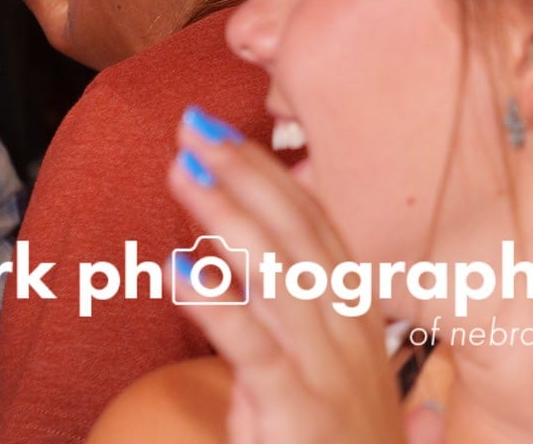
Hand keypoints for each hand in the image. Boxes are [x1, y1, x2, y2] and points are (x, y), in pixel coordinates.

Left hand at [169, 114, 428, 443]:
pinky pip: (252, 346)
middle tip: (196, 127)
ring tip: (183, 172)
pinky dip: (216, 302)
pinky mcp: (297, 405)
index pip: (316, 225)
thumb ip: (289, 329)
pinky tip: (176, 270)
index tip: (227, 134)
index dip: (273, 174)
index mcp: (356, 314)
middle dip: (246, 173)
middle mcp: (347, 326)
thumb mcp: (328, 377)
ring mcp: (326, 363)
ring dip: (226, 215)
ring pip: (276, 272)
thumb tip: (231, 280)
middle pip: (297, 231)